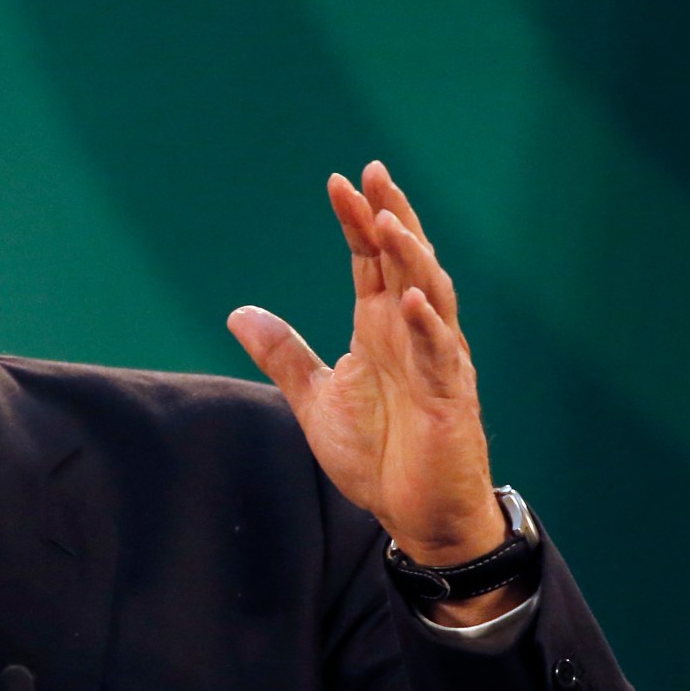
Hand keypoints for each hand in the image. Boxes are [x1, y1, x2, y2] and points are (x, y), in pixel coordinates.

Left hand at [229, 162, 521, 625]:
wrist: (417, 516)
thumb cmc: (379, 457)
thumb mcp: (317, 399)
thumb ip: (284, 355)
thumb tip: (238, 313)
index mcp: (381, 328)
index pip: (370, 261)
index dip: (356, 222)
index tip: (338, 183)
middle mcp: (412, 334)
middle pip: (403, 261)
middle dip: (389, 217)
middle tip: (372, 174)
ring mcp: (436, 361)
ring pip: (429, 295)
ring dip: (410, 257)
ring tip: (388, 221)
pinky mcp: (451, 397)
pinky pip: (440, 354)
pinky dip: (429, 326)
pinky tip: (413, 299)